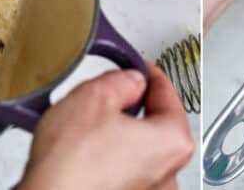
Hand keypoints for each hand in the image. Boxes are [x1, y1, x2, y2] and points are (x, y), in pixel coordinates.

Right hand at [18, 62, 192, 189]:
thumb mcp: (95, 97)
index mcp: (173, 143)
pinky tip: (84, 153)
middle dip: (133, 107)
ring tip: (90, 126)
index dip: (147, 74)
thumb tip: (131, 81)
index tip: (136, 67)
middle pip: (155, 125)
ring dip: (119, 134)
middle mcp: (167, 175)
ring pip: (138, 150)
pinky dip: (108, 159)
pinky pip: (123, 171)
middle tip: (109, 94)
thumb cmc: (71, 166)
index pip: (168, 95)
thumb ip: (122, 81)